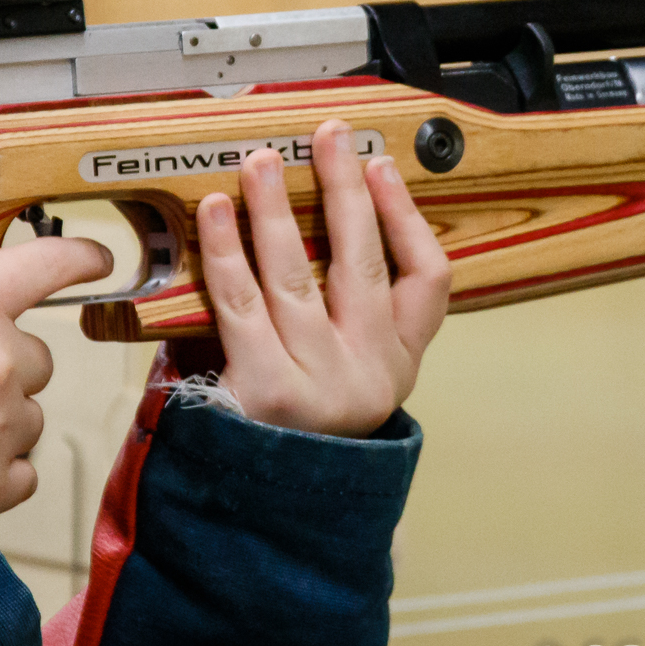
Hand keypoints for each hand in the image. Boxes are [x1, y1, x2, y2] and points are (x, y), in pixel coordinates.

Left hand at [195, 118, 450, 437]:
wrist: (266, 507)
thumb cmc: (298, 421)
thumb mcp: (345, 372)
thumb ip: (344, 313)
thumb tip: (323, 211)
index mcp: (398, 364)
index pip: (429, 281)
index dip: (407, 217)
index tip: (382, 168)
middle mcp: (369, 374)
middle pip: (362, 265)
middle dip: (345, 192)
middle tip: (328, 138)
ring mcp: (319, 383)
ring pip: (296, 275)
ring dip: (276, 208)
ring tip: (261, 161)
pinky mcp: (265, 390)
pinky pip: (240, 302)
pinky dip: (225, 250)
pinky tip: (214, 211)